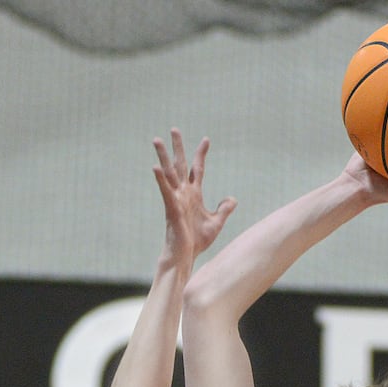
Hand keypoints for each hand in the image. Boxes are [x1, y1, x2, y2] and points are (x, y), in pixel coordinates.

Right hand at [152, 129, 236, 262]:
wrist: (185, 256)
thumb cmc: (197, 242)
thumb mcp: (216, 223)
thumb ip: (224, 209)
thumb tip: (232, 199)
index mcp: (194, 195)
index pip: (197, 169)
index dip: (201, 154)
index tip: (206, 140)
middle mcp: (183, 193)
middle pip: (180, 165)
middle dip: (178, 147)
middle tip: (175, 129)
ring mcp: (176, 199)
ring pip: (169, 173)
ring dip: (163, 156)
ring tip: (157, 140)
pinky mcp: (171, 208)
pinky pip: (165, 191)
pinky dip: (161, 179)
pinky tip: (156, 167)